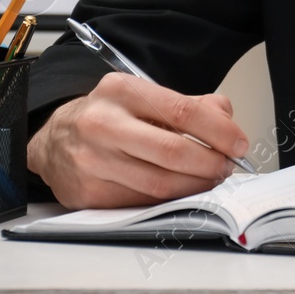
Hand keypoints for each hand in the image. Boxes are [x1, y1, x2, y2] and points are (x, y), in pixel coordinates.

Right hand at [27, 71, 249, 209]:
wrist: (55, 139)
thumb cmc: (111, 116)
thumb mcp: (146, 96)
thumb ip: (192, 105)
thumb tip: (227, 123)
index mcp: (122, 91)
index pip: (182, 111)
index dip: (219, 131)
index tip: (239, 144)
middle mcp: (102, 124)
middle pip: (173, 152)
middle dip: (211, 163)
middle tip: (227, 166)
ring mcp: (92, 161)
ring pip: (160, 184)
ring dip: (195, 185)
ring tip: (209, 179)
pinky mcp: (87, 193)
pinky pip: (142, 202)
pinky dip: (170, 200)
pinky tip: (181, 190)